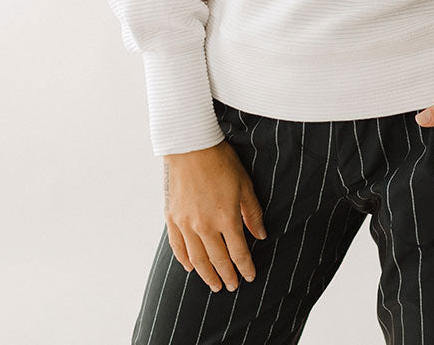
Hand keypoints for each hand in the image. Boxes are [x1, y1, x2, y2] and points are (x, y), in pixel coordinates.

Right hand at [163, 141, 267, 292]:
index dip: (245, 267)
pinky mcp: (172, 218)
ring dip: (207, 275)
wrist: (192, 147)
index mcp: (226, 218)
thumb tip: (260, 235)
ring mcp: (186, 224)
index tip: (250, 276)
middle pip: (218, 260)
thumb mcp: (244, 184)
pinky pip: (178, 247)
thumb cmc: (221, 162)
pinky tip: (191, 268)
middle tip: (233, 287)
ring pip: (197, 259)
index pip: (238, 252)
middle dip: (227, 276)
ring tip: (215, 285)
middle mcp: (205, 226)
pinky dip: (184, 260)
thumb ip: (252, 213)